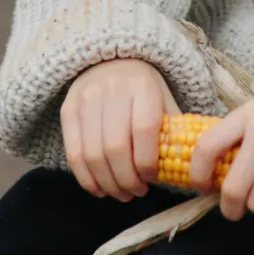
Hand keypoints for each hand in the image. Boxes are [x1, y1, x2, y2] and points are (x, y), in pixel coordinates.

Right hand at [60, 59, 177, 200]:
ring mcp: (86, 99)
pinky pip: (74, 154)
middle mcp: (112, 89)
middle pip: (115, 148)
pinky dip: (87, 179)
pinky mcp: (68, 110)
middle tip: (137, 192)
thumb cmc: (145, 92)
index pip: (144, 131)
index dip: (147, 163)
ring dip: (108, 183)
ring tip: (121, 193)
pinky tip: (100, 189)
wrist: (112, 61)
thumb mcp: (165, 103)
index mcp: (143, 86)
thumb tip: (185, 172)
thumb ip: (174, 134)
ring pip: (93, 155)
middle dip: (127, 180)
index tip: (151, 178)